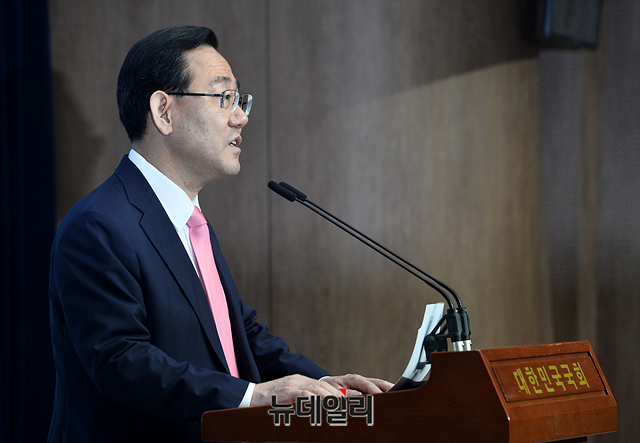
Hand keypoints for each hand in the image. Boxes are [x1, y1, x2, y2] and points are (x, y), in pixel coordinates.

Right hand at [250, 373, 392, 406]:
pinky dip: (316, 401)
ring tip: (356, 405)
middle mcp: (313, 382)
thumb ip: (323, 405)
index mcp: (320, 385)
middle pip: (345, 381)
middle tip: (381, 395)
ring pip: (327, 389)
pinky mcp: (288, 393)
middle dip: (365, 387)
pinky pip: (305, 396)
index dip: (371, 385)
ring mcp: (300, 385)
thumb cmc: (277, 405)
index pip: (351, 381)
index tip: (390, 391)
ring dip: (342, 398)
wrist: (248, 398)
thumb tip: (347, 407)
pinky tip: (326, 406)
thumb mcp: (303, 404)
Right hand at [250, 374, 343, 406]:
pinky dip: (314, 401)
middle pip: (322, 386)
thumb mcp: (286, 398)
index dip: (336, 393)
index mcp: (299, 381)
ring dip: (329, 399)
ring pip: (316, 389)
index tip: (348, 401)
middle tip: (348, 406)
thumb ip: (300, 400)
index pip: (322, 385)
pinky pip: (303, 395)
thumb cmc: (265, 402)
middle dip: (337, 396)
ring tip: (340, 408)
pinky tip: (322, 407)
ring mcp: (291, 385)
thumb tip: (316, 410)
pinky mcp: (285, 392)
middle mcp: (297, 381)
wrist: (247, 397)